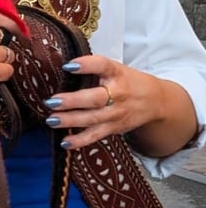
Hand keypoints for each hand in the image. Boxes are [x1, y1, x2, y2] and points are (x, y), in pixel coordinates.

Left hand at [41, 54, 166, 150]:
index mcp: (116, 73)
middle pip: (95, 98)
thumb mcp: (115, 68)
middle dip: (72, 101)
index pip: (102, 65)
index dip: (86, 65)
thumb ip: (93, 68)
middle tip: (51, 101)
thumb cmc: (128, 81)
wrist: (156, 101)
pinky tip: (65, 142)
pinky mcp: (115, 128)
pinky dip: (80, 140)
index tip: (68, 66)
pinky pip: (96, 135)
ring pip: (92, 119)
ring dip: (71, 120)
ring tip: (52, 119)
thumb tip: (62, 67)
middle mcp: (118, 93)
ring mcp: (116, 113)